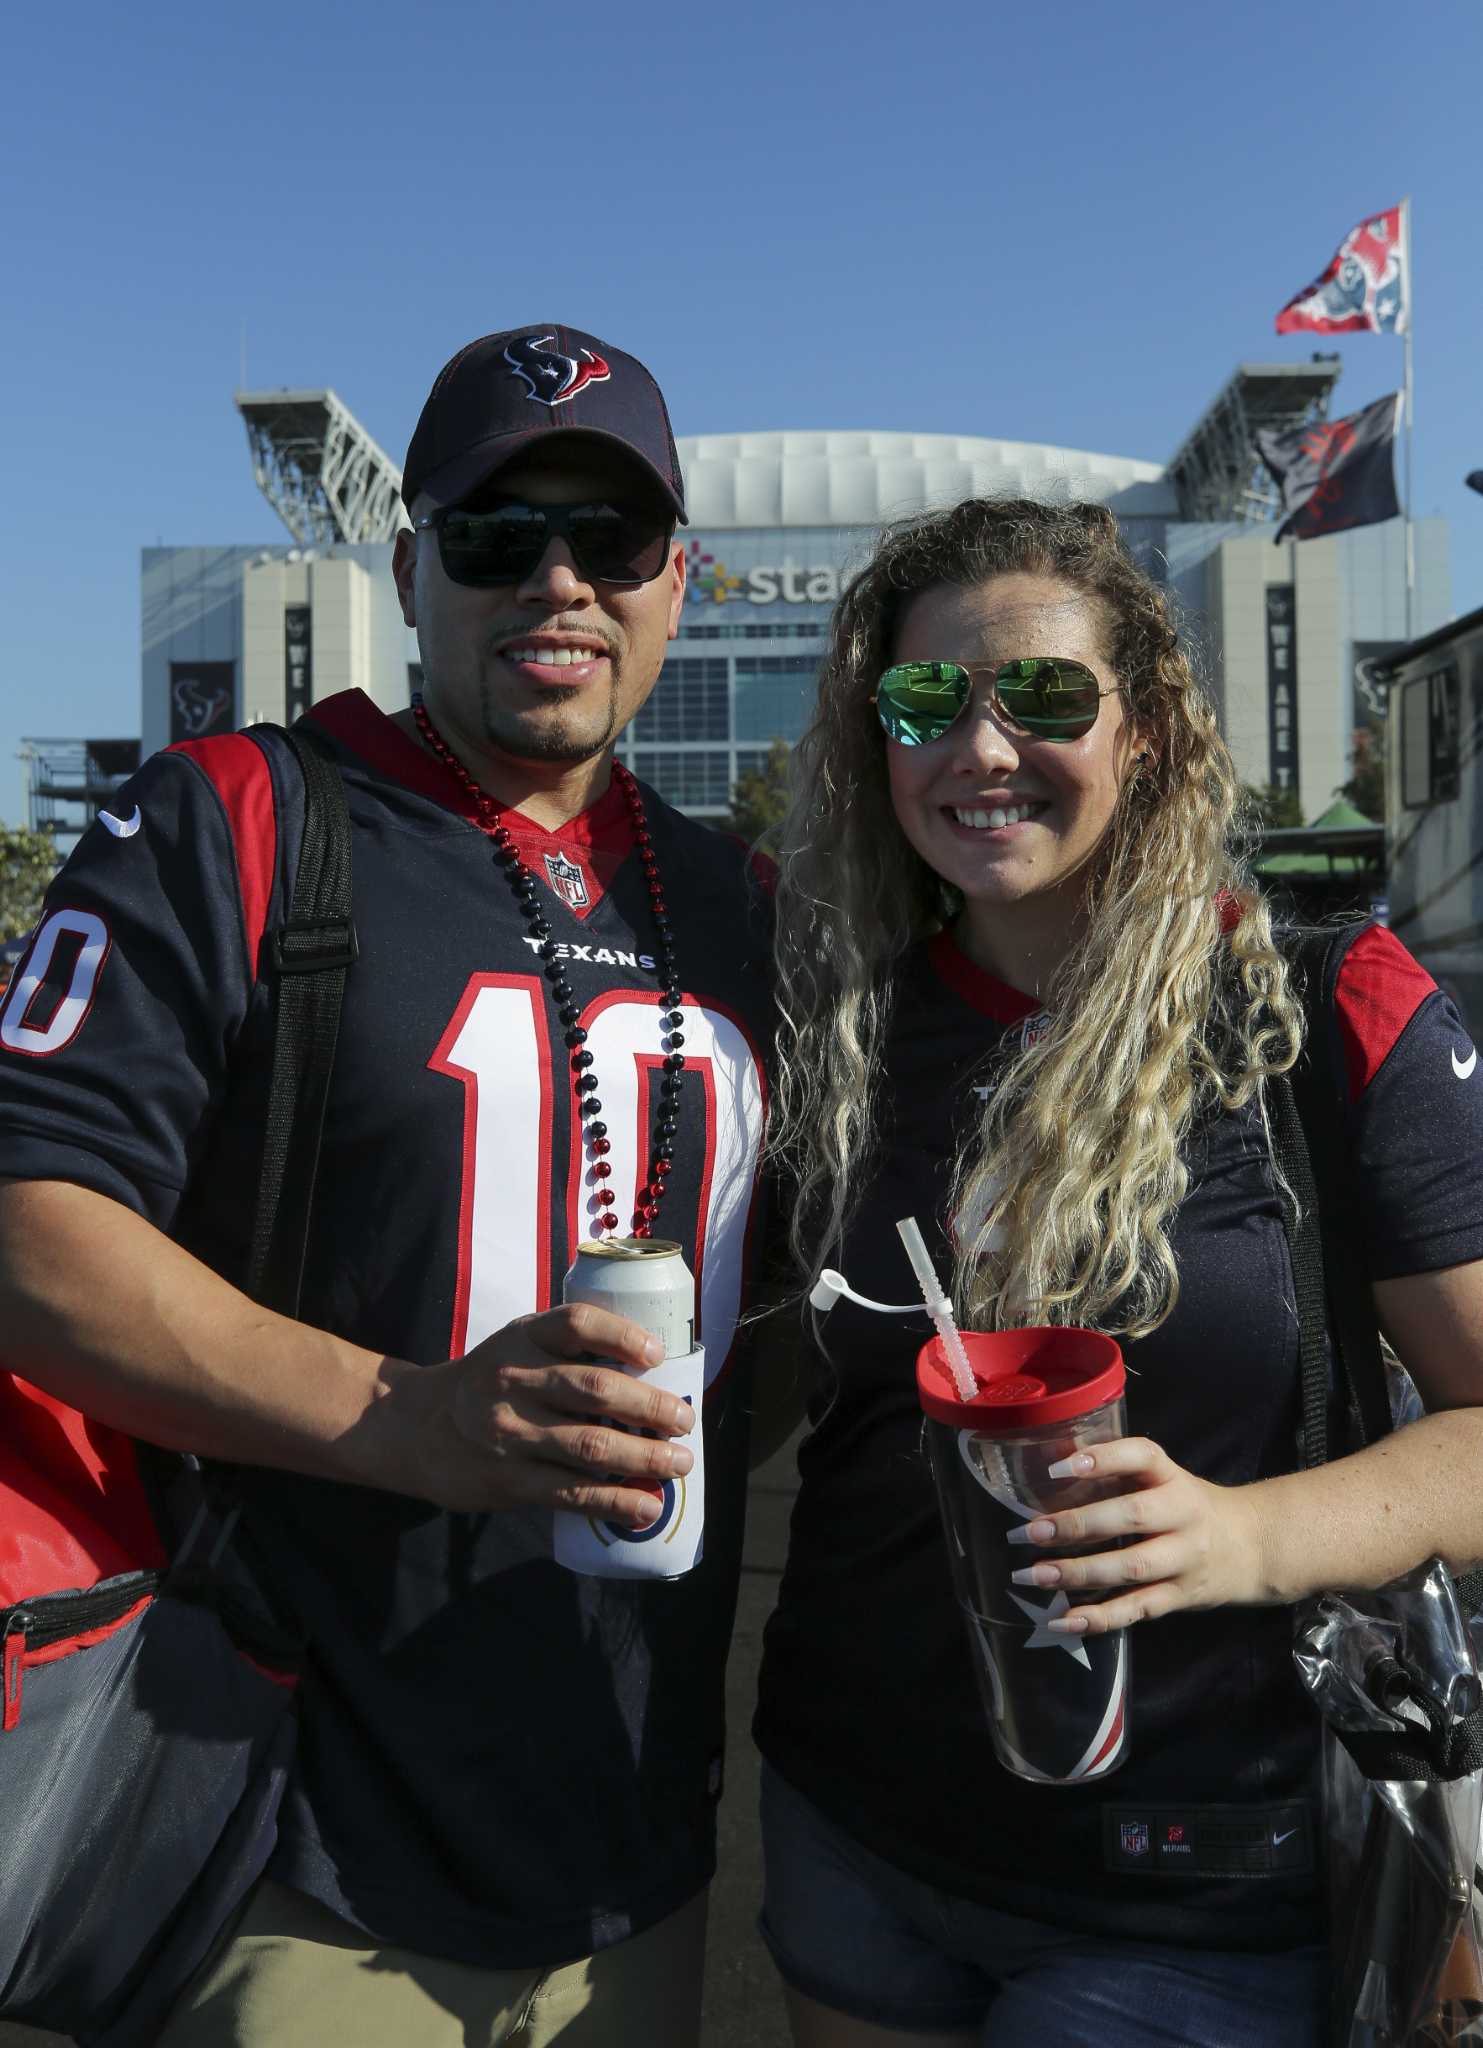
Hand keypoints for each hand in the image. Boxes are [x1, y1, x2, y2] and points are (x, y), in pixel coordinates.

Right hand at [393, 1303, 695, 1525]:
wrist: (418, 1427)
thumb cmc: (491, 1382)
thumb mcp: (518, 1347)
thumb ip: (570, 1352)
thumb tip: (656, 1377)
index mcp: (524, 1337)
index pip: (578, 1323)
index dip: (623, 1336)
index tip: (658, 1355)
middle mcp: (515, 1380)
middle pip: (594, 1389)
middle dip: (650, 1407)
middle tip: (684, 1419)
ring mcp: (511, 1433)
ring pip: (591, 1446)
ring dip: (645, 1458)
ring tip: (680, 1463)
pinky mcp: (509, 1479)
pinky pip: (571, 1493)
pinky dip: (615, 1501)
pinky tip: (647, 1507)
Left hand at [1007, 1436, 1267, 1634]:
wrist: (1251, 1547)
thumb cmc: (1188, 1505)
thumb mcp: (1165, 1479)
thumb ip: (1120, 1474)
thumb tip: (1048, 1470)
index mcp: (1173, 1478)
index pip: (1142, 1456)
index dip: (1103, 1458)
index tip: (1059, 1467)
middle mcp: (1183, 1515)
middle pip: (1133, 1517)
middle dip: (1078, 1525)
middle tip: (1031, 1532)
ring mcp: (1183, 1561)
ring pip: (1131, 1568)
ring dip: (1079, 1573)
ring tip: (1035, 1575)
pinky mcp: (1178, 1598)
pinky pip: (1136, 1609)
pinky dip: (1098, 1618)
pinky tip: (1062, 1619)